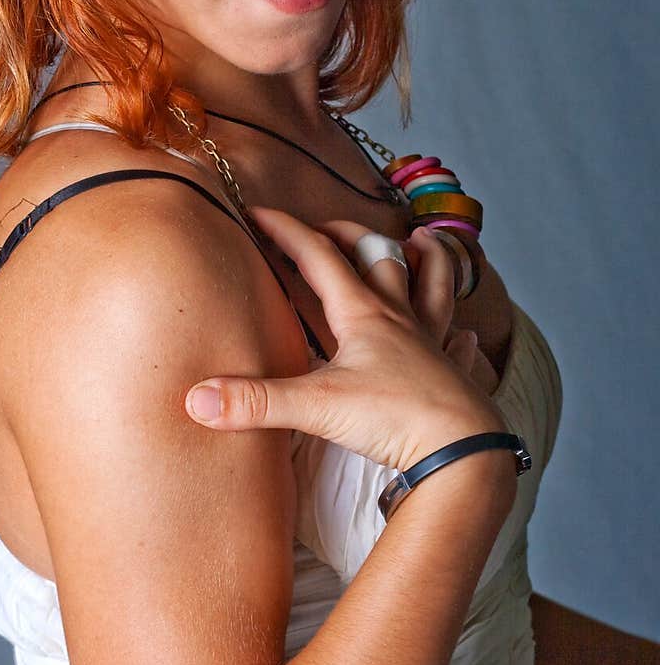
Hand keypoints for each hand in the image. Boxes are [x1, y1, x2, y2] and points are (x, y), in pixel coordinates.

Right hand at [185, 206, 506, 472]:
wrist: (463, 453)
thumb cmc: (394, 419)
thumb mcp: (316, 408)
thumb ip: (256, 401)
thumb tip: (195, 398)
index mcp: (363, 314)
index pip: (319, 257)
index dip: (286, 231)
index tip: (258, 212)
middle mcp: (400, 319)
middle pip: (377, 257)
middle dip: (349, 235)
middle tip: (327, 227)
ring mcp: (432, 344)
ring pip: (435, 285)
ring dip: (429, 259)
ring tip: (425, 240)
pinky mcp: (454, 377)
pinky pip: (461, 347)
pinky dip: (461, 335)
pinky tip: (468, 336)